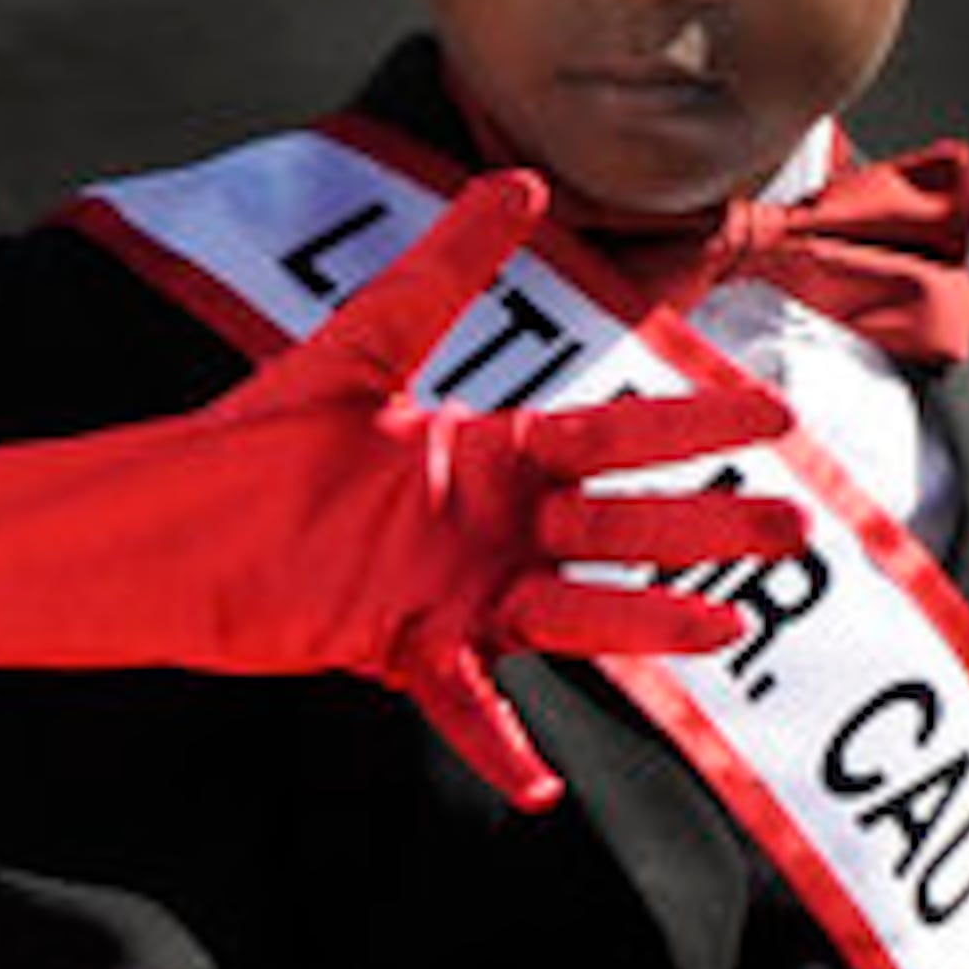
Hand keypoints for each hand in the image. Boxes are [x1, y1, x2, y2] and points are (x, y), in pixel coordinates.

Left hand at [230, 171, 808, 804]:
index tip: (776, 415)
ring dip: (643, 623)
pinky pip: (464, 707)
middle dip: (704, 527)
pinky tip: (541, 790)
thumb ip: (442, 270)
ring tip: (724, 629)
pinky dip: (501, 748)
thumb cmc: (261, 438)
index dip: (691, 424)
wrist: (172, 524)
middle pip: (616, 526)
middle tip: (795, 530)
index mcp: (488, 455)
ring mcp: (455, 592)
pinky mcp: (403, 647)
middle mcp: (488, 528)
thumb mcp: (360, 345)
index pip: (610, 436)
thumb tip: (515, 178)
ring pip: (569, 613)